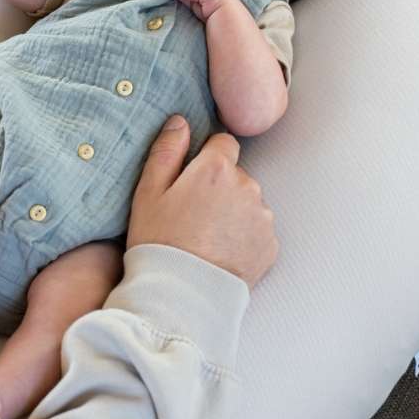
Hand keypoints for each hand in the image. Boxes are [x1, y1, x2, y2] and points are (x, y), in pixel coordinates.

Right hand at [127, 115, 277, 288]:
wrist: (182, 295)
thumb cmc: (160, 242)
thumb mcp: (148, 192)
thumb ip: (166, 151)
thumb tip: (180, 122)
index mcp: (216, 169)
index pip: (223, 143)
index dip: (207, 159)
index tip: (193, 179)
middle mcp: (247, 186)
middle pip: (236, 175)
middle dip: (220, 188)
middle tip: (193, 216)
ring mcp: (262, 217)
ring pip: (248, 202)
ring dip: (234, 212)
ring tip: (207, 238)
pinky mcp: (270, 245)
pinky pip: (257, 231)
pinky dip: (244, 237)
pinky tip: (221, 252)